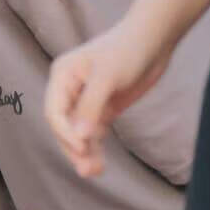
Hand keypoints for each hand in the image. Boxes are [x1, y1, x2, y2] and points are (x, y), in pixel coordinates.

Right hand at [45, 20, 175, 179]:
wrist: (156, 37)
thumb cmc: (129, 48)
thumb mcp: (108, 76)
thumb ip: (91, 106)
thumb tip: (79, 138)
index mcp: (62, 77)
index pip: (54, 112)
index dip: (65, 132)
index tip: (82, 147)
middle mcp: (69, 90)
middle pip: (64, 127)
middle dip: (74, 148)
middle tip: (87, 169)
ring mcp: (86, 100)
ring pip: (78, 133)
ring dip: (84, 153)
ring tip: (94, 172)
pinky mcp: (102, 108)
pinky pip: (93, 132)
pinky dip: (95, 147)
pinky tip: (99, 163)